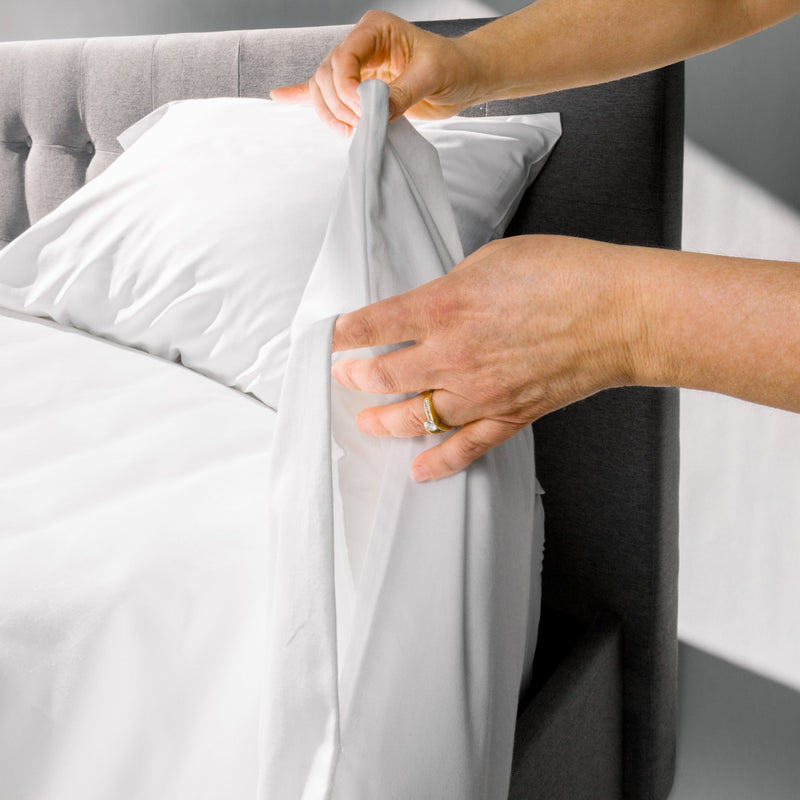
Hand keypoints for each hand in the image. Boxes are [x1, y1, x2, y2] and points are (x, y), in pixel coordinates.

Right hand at [270, 11, 482, 135]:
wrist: (464, 79)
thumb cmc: (454, 67)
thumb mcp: (432, 75)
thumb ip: (403, 92)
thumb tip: (376, 111)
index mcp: (375, 30)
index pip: (342, 57)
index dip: (346, 88)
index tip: (364, 112)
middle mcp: (360, 46)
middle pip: (326, 75)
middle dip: (338, 106)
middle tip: (363, 127)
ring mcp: (357, 68)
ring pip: (322, 89)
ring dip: (330, 114)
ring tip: (351, 131)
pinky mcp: (357, 89)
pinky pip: (324, 91)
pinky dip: (301, 96)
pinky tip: (280, 96)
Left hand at [331, 235, 647, 480]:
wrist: (621, 312)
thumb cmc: (565, 275)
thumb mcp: (490, 260)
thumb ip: (449, 289)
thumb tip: (426, 307)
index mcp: (443, 306)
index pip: (370, 325)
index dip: (341, 334)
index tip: (331, 338)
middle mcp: (452, 354)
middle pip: (382, 376)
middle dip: (353, 378)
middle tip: (344, 377)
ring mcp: (479, 391)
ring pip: (414, 417)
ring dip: (382, 421)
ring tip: (366, 420)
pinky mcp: (508, 415)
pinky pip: (464, 448)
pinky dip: (438, 462)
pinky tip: (418, 469)